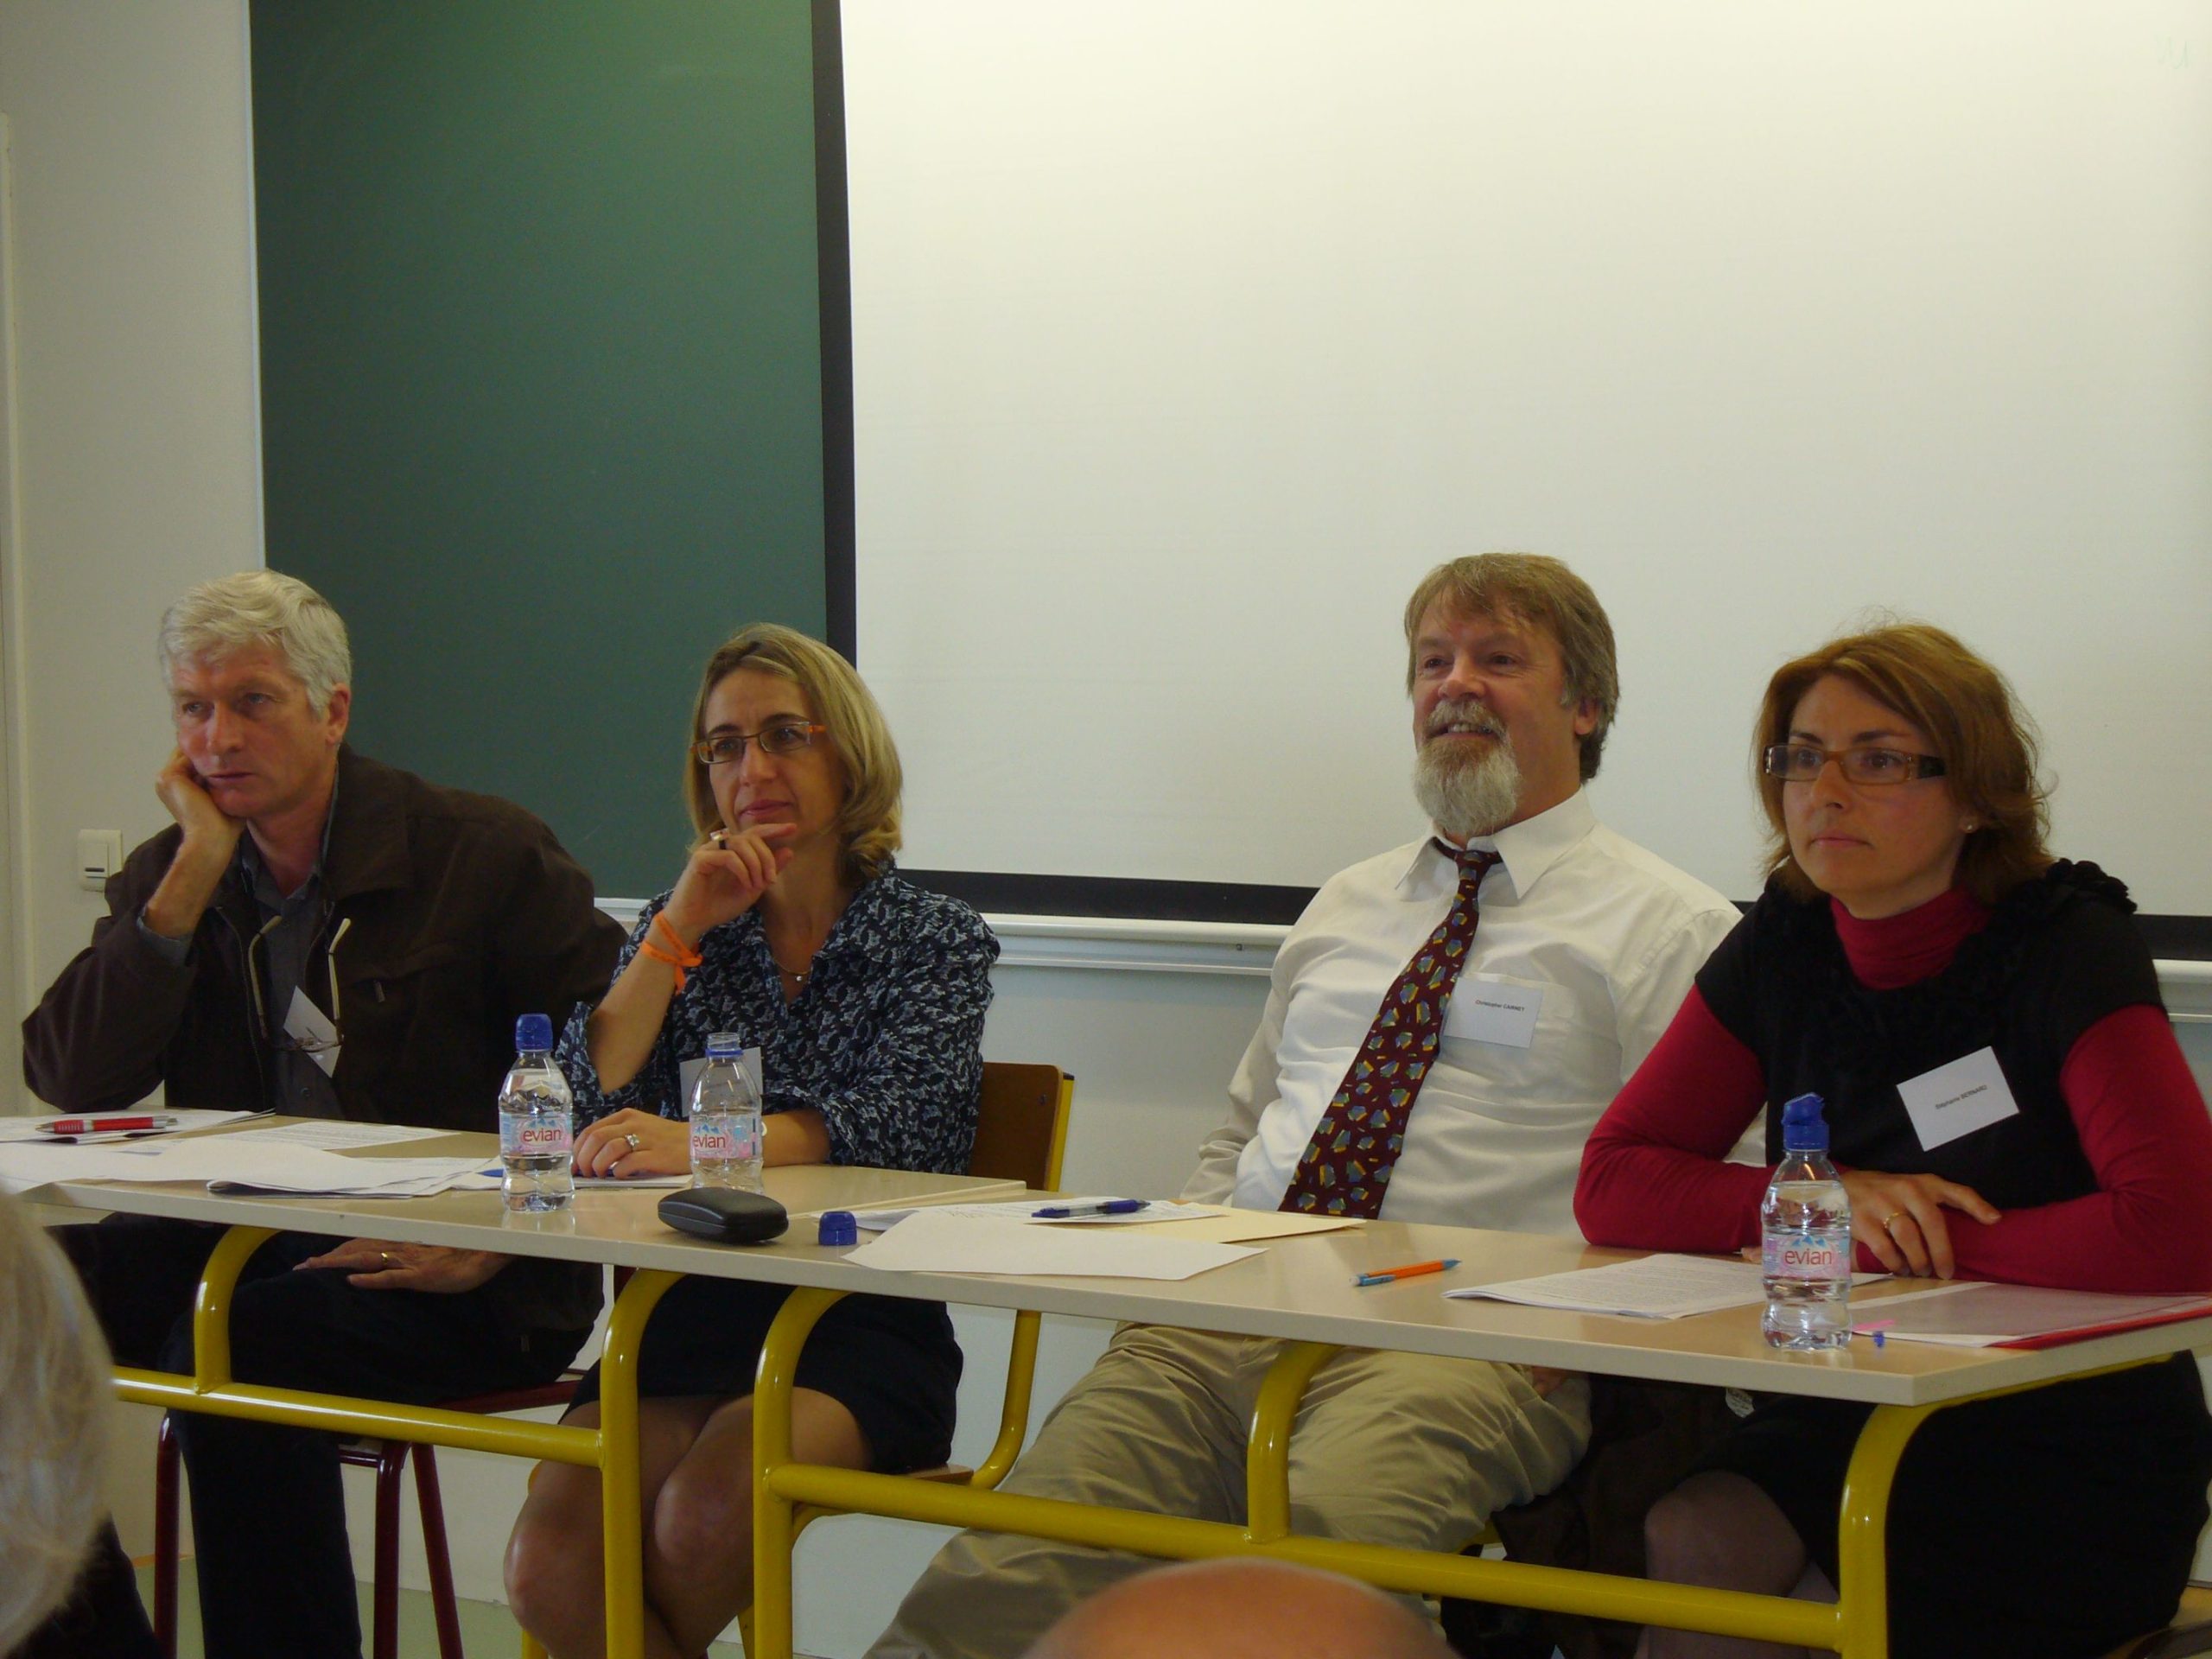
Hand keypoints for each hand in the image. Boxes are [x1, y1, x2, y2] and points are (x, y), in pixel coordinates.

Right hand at [142, 750, 245, 938]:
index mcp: (177, 788)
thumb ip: (227, 783)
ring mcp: (165, 779)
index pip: (193, 761)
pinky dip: (206, 754)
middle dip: (211, 749)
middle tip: (235, 741)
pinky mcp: (169, 778)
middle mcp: (167, 782)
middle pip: (189, 753)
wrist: (211, 841)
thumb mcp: (225, 799)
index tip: (235, 750)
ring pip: (189, 752)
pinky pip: (188, 755)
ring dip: (209, 749)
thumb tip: (245, 768)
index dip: (213, 755)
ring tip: (233, 748)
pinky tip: (226, 755)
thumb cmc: (223, 826)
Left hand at [294, 1239, 510, 1292]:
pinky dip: (369, 1278)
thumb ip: (410, 1261)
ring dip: (338, 1263)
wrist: (488, 1254)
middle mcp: (401, 1248)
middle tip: (302, 1267)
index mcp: (403, 1244)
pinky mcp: (420, 1275)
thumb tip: (388, 1267)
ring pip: (366, 1257)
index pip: (363, 1244)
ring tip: (314, 1269)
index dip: (337, 1251)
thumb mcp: (432, 1257)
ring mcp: (409, 1261)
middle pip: (356, 1248)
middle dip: (327, 1258)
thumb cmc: (464, 1256)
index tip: (314, 1260)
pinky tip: (352, 1280)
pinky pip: (390, 1276)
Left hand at [574, 1108, 690, 1177]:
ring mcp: (645, 1139)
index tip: (575, 1164)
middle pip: (597, 1138)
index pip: (592, 1130)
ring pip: (609, 1149)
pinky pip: (628, 1163)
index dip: (578, 1149)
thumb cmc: (665, 1139)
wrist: (696, 1141)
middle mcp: (634, 1124)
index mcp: (626, 1116)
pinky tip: (619, 1176)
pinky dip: (618, 1172)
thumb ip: (617, 1135)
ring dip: (598, 1166)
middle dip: (584, 1158)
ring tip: (599, 1175)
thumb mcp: (639, 1128)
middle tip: (584, 1173)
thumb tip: (589, 1155)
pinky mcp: (656, 1155)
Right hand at [660, 824, 797, 941]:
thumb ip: (768, 870)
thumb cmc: (720, 905)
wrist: (695, 920)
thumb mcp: (753, 888)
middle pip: (752, 838)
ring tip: (757, 885)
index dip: (774, 829)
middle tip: (771, 880)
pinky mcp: (700, 858)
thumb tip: (789, 851)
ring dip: (755, 864)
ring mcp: (710, 850)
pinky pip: (728, 856)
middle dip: (767, 857)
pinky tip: (746, 883)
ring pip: (741, 844)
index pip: (755, 833)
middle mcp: (722, 846)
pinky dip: (742, 870)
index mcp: (734, 851)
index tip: (793, 828)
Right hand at [1841, 1169, 2000, 1277]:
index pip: (1954, 1190)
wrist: (1836, 1188)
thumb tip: (1986, 1224)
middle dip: (1942, 1251)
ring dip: (1918, 1260)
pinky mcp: (1862, 1219)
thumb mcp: (1910, 1190)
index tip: (1994, 1220)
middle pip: (1932, 1221)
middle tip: (1945, 1273)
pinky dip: (1895, 1262)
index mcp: (1921, 1183)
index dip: (1976, 1205)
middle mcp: (1904, 1189)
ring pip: (1909, 1236)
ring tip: (1921, 1272)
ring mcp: (1881, 1202)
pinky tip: (1898, 1268)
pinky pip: (1885, 1247)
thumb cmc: (1883, 1193)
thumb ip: (1938, 1204)